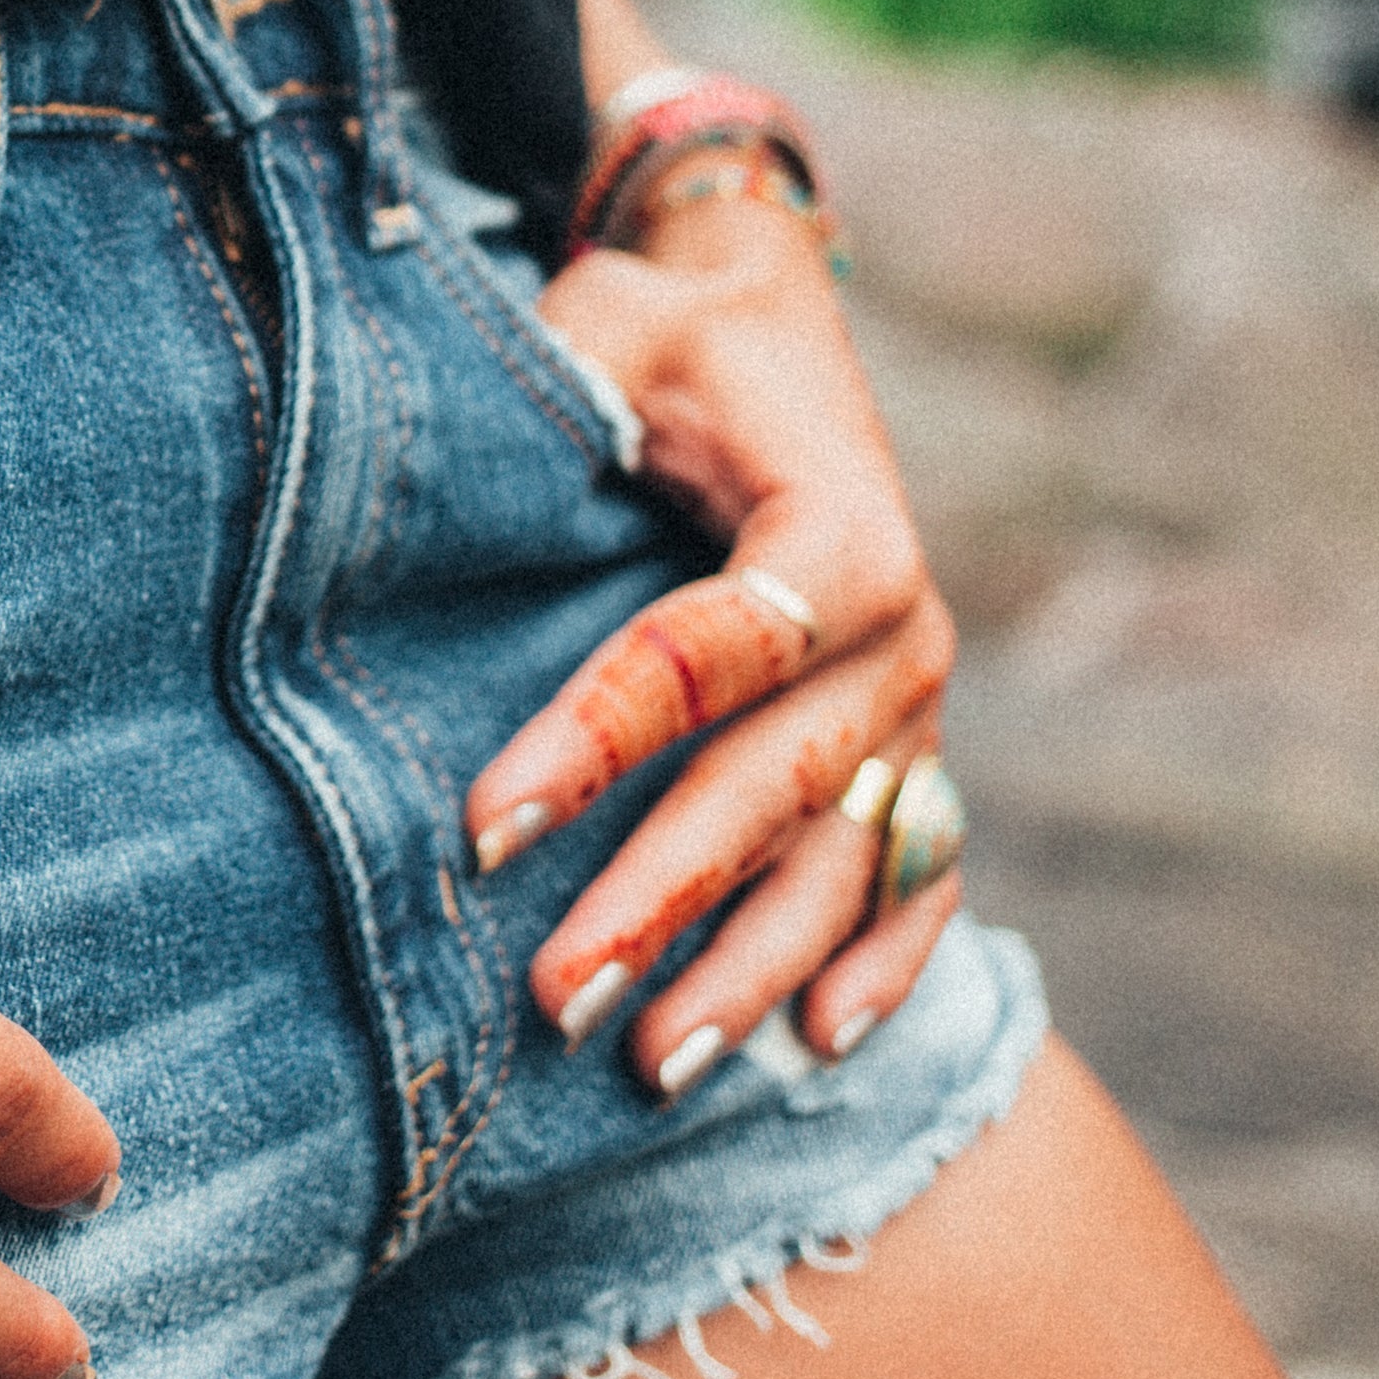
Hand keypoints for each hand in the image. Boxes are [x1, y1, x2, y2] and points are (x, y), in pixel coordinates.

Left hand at [464, 187, 961, 1082]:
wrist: (765, 312)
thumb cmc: (664, 328)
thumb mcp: (609, 324)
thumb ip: (560, 392)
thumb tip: (459, 486)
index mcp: (838, 529)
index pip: (704, 657)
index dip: (592, 744)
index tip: (482, 830)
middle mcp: (902, 630)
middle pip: (775, 787)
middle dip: (666, 900)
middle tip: (560, 998)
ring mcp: (918, 704)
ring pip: (844, 862)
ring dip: (755, 970)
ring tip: (656, 1066)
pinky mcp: (913, 745)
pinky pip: (918, 873)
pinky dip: (883, 960)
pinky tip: (822, 1045)